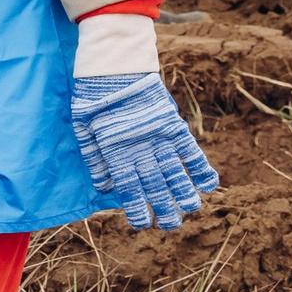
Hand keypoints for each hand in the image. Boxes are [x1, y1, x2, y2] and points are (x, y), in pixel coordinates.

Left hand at [70, 74, 218, 229]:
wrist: (114, 66)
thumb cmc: (93, 96)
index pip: (128, 189)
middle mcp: (140, 149)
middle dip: (163, 209)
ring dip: (184, 194)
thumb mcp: (82, 127)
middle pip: (154, 186)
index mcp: (115, 152)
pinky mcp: (173, 125)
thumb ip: (94, 157)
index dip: (136, 208)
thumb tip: (104, 186)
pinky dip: (201, 168)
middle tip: (170, 226)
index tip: (142, 224)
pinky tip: (208, 185)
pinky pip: (191, 151)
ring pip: (175, 173)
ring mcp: (159, 138)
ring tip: (190, 210)